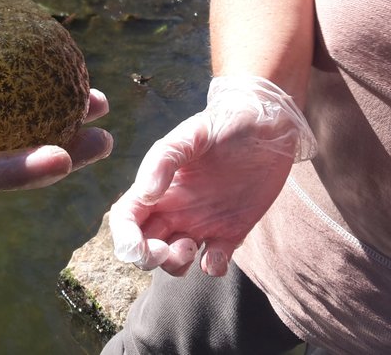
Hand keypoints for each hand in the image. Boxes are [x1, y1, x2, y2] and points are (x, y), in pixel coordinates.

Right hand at [108, 76, 314, 276]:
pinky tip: (219, 254)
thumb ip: (163, 161)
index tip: (137, 247)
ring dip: (175, 265)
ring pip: (174, 260)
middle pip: (145, 246)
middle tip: (168, 248)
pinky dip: (212, 268)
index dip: (124, 239)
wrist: (266, 123)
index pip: (127, 220)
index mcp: (158, 187)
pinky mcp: (231, 231)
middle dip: (148, 257)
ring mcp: (202, 222)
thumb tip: (144, 195)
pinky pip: (213, 261)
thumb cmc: (224, 123)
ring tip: (192, 246)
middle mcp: (175, 209)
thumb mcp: (191, 134)